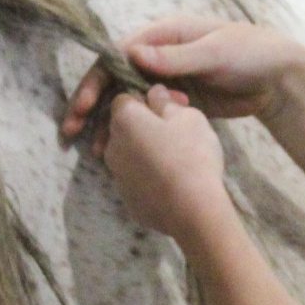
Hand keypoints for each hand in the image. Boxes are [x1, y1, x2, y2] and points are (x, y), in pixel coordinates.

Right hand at [62, 17, 304, 138]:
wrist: (278, 78)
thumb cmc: (250, 53)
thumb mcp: (215, 52)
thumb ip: (177, 57)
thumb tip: (137, 54)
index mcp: (163, 36)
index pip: (118, 55)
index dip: (98, 79)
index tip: (86, 104)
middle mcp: (157, 57)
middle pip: (114, 80)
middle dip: (91, 104)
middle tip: (72, 130)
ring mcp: (165, 82)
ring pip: (125, 102)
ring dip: (107, 124)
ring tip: (94, 151)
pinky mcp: (173, 104)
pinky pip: (144, 118)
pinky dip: (129, 133)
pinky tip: (118, 153)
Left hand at [100, 87, 231, 243]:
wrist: (192, 210)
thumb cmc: (192, 154)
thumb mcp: (188, 116)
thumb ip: (166, 102)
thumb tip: (154, 93)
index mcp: (124, 119)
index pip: (125, 99)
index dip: (147, 100)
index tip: (170, 106)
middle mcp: (112, 146)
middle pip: (124, 128)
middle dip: (145, 126)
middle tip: (177, 132)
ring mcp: (117, 176)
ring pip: (130, 155)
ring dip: (146, 152)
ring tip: (177, 160)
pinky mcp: (127, 201)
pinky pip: (137, 180)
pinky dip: (149, 178)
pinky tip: (173, 183)